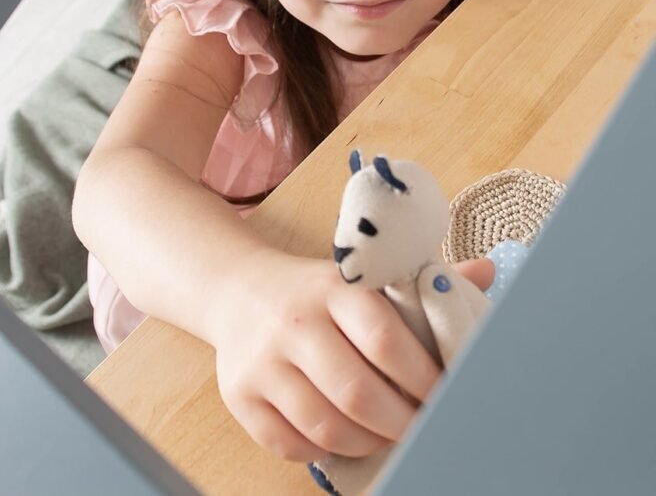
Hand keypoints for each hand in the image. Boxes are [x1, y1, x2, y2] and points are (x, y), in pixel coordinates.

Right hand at [208, 252, 492, 461]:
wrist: (238, 290)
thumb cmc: (314, 289)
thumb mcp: (360, 275)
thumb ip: (420, 281)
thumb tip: (488, 274)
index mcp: (333, 287)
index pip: (385, 340)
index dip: (424, 379)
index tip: (446, 396)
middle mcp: (294, 321)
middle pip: (357, 393)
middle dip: (403, 423)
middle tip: (422, 427)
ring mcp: (262, 361)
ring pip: (325, 427)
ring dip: (368, 443)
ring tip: (385, 434)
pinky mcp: (238, 394)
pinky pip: (288, 444)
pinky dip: (322, 451)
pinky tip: (340, 435)